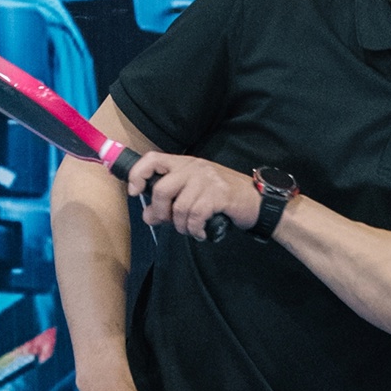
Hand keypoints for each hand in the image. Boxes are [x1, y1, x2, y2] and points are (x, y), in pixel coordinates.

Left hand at [130, 151, 258, 241]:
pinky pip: (195, 216)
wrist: (256, 202)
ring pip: (178, 208)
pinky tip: (201, 231)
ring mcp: (207, 179)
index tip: (134, 192)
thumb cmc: (223, 198)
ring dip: (181, 226)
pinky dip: (195, 229)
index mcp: (185, 164)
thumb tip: (147, 216)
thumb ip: (169, 202)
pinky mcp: (218, 194)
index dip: (138, 174)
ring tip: (190, 229)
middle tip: (169, 223)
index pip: (152, 159)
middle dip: (160, 212)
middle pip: (161, 189)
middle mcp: (194, 168)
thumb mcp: (194, 194)